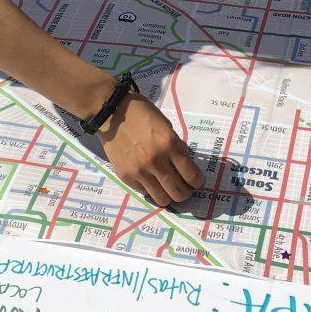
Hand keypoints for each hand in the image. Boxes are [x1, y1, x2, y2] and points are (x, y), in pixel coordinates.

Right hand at [97, 92, 204, 206]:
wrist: (112, 112)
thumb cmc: (142, 114)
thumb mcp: (165, 126)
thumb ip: (175, 147)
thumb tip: (183, 167)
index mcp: (169, 144)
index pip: (191, 175)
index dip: (198, 182)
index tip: (197, 182)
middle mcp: (155, 161)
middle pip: (178, 193)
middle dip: (186, 193)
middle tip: (185, 188)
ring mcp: (139, 171)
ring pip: (162, 199)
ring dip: (168, 195)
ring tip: (168, 188)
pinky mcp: (125, 176)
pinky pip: (144, 192)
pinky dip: (150, 188)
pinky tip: (150, 179)